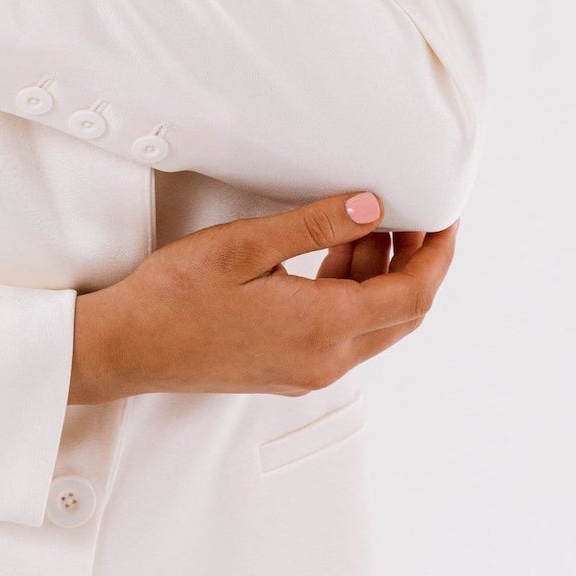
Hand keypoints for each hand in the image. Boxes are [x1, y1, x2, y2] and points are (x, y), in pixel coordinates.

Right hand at [69, 190, 457, 403]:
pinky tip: (332, 254)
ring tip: (369, 222)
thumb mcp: (244, 246)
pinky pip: (344, 332)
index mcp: (322, 327)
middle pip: (402, 314)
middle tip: (415, 214)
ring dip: (382, 275)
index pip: (411, 295)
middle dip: (418, 263)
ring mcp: (308, 370)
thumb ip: (314, 225)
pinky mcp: (289, 369)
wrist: (128, 347)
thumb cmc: (175, 295)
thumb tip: (373, 206)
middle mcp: (325, 359)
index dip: (438, 255)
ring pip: (373, 324)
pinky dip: (352, 292)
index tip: (446, 217)